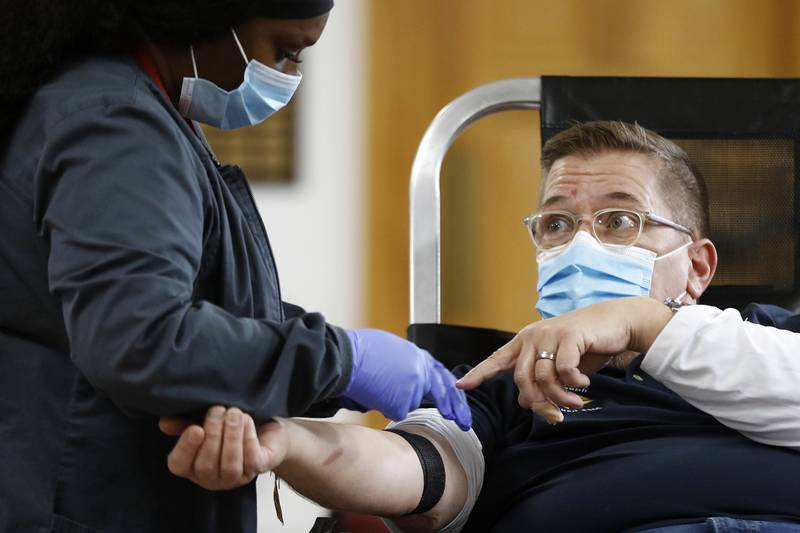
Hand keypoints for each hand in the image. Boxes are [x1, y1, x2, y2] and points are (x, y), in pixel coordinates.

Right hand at [159, 406, 287, 489]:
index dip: (186, 448)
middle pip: (205, 465)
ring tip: (233, 413)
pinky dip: (248, 437)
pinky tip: (246, 420)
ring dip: (231, 436)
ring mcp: (234, 477)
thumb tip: (164, 422)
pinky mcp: (257, 469)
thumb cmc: (227, 425)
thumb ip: (184, 422)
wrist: (263, 425)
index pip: (179, 465)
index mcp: (191, 465)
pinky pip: (251, 459)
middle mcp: (211, 477)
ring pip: (229, 466)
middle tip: (218, 410)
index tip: (196, 428)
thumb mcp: (204, 421)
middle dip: (213, 435)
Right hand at [342, 328, 471, 429]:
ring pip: (409, 403)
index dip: (451, 391)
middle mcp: (420, 370)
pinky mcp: (403, 402)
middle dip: (456, 409)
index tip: (458, 403)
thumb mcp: (390, 350)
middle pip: (443, 393)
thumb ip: (404, 365)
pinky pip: (395, 412)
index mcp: (417, 355)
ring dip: (395, 400)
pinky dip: (383, 407)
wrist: (346, 358)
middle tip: (464, 424)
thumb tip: (405, 381)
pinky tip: (373, 393)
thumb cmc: (359, 351)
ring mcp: (414, 387)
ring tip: (376, 386)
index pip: (441, 375)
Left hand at [456, 297, 672, 422]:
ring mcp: (550, 334)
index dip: (479, 373)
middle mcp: (532, 336)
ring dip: (560, 398)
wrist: (616, 322)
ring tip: (577, 404)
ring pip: (543, 378)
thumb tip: (525, 402)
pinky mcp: (570, 336)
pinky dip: (574, 382)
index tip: (461, 386)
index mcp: (525, 342)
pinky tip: (585, 384)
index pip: (496, 359)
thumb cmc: (585, 346)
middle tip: (556, 417)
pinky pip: (564, 369)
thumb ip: (541, 380)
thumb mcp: (558, 365)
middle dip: (538, 403)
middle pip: (521, 379)